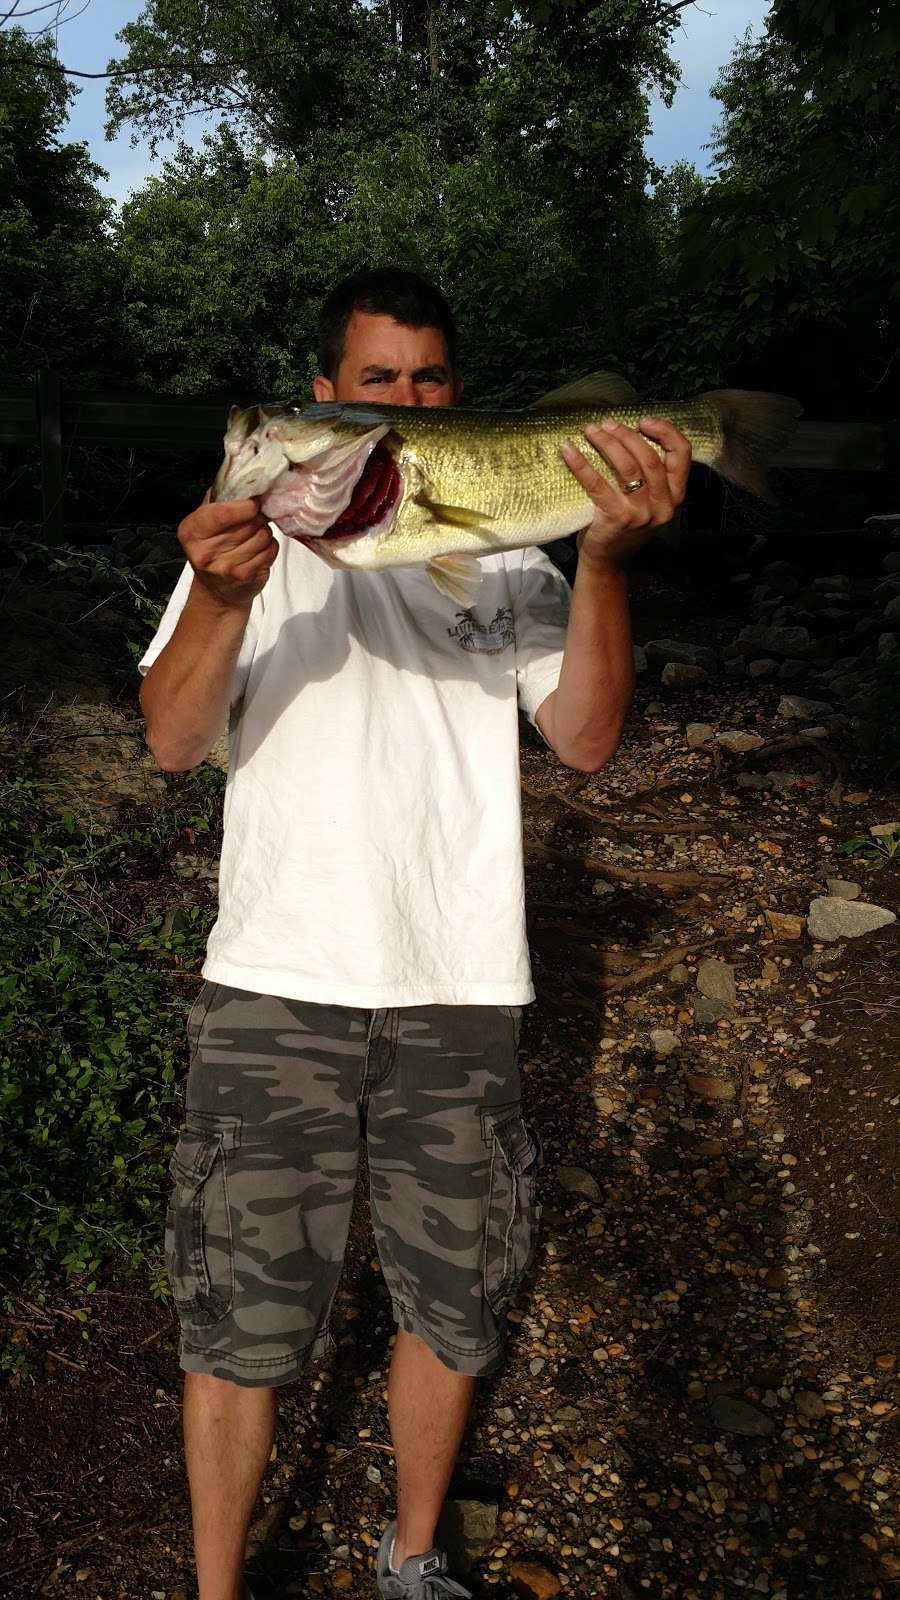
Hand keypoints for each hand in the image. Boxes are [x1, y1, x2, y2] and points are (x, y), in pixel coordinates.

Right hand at [177, 493, 278, 607]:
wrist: (217, 592)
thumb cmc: (213, 549)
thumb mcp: (204, 522)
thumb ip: (217, 498)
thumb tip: (241, 472)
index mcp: (191, 531)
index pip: (222, 513)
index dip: (244, 505)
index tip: (253, 503)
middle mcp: (204, 552)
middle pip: (248, 522)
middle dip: (258, 517)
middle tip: (254, 519)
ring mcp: (225, 567)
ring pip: (263, 535)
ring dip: (265, 532)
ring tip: (254, 537)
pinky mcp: (245, 577)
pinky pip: (270, 550)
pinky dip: (270, 547)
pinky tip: (259, 551)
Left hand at [561, 416, 691, 565]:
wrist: (608, 562)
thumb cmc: (624, 524)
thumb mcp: (648, 501)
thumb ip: (649, 475)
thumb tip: (626, 432)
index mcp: (675, 495)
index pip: (682, 455)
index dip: (666, 432)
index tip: (644, 421)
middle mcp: (663, 505)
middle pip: (650, 457)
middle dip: (627, 435)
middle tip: (607, 424)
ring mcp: (641, 514)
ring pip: (628, 467)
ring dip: (607, 443)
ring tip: (591, 431)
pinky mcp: (617, 519)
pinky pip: (597, 485)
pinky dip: (581, 464)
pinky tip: (568, 451)